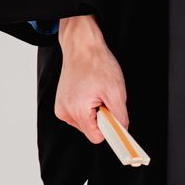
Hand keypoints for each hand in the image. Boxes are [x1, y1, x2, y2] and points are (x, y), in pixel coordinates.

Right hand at [54, 15, 128, 143]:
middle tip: (104, 98)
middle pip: (91, 130)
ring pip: (85, 122)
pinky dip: (87, 106)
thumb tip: (122, 130)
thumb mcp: (116, 91)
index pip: (96, 137)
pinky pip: (78, 114)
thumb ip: (120, 115)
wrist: (82, 47)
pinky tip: (89, 91)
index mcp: (77, 111)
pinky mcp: (61, 103)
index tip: (116, 120)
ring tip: (96, 92)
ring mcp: (61, 107)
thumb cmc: (96, 63)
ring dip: (94, 111)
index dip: (109, 129)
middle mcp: (65, 112)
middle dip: (102, 117)